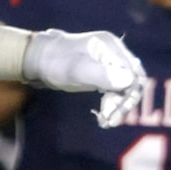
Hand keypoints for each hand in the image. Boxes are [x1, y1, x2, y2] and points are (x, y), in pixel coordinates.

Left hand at [20, 29, 148, 126]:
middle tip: (111, 121)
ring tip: (107, 122)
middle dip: (123, 103)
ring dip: (118, 107)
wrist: (38, 61)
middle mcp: (114, 53)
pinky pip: (116, 91)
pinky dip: (112, 104)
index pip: (133, 72)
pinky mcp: (104, 74)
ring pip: (125, 88)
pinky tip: (105, 117)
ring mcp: (109, 63)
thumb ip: (102, 75)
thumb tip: (129, 81)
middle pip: (132, 81)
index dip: (129, 93)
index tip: (116, 112)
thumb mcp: (76, 70)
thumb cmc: (55, 62)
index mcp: (110, 46)